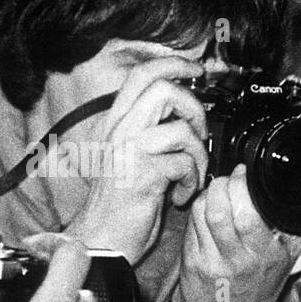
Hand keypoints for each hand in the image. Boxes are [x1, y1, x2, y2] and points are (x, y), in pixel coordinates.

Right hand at [63, 55, 208, 264]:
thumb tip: (185, 113)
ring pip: (180, 129)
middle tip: (197, 134)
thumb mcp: (132, 156)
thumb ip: (151, 131)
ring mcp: (129, 151)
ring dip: (198, 155)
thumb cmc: (122, 202)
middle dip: (194, 110)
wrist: (102, 238)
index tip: (198, 69)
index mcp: (117, 122)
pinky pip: (184, 164)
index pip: (142, 75)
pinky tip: (180, 194)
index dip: (174, 63)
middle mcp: (120, 130)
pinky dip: (191, 181)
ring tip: (190, 175)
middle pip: (164, 90)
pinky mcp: (141, 174)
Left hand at [180, 166, 300, 301]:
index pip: (248, 213)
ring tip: (216, 194)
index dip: (241, 185)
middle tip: (226, 180)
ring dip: (207, 196)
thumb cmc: (261, 289)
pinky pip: (190, 228)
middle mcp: (236, 260)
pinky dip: (197, 215)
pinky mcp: (190, 266)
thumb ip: (288, 230)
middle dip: (220, 185)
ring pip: (199, 215)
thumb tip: (284, 196)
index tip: (244, 175)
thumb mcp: (285, 260)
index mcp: (263, 256)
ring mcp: (209, 263)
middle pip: (218, 210)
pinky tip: (206, 215)